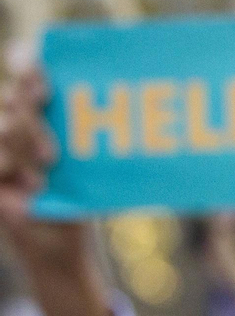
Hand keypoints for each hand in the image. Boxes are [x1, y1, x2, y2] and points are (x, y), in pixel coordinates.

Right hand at [0, 61, 109, 315]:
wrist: (63, 249)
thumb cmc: (83, 202)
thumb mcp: (94, 168)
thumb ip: (99, 139)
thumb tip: (141, 111)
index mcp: (44, 117)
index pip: (29, 76)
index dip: (29, 66)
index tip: (42, 70)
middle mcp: (18, 128)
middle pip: (12, 99)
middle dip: (31, 113)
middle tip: (52, 133)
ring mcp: (1, 150)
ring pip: (3, 126)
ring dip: (26, 141)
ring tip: (47, 168)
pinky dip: (9, 167)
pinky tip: (27, 185)